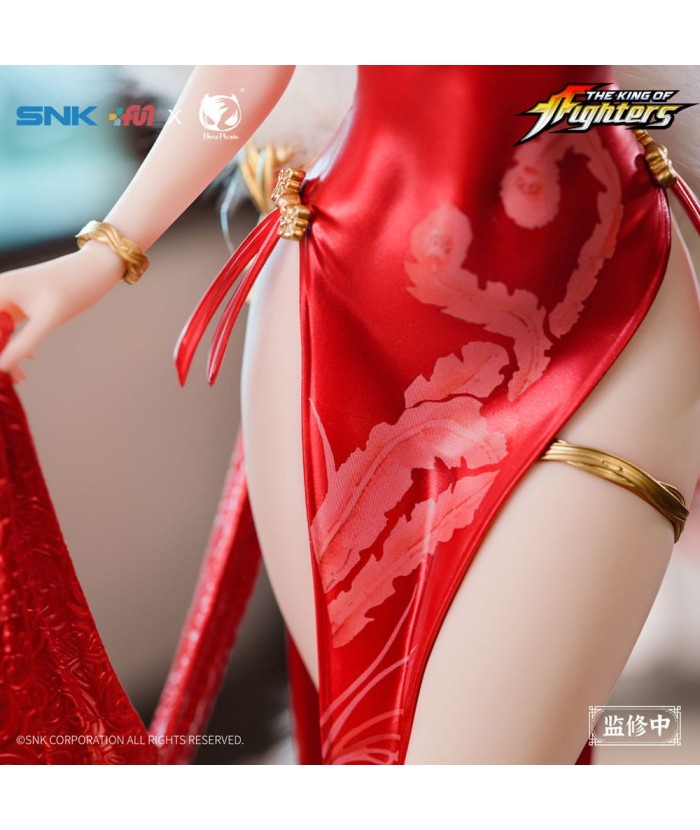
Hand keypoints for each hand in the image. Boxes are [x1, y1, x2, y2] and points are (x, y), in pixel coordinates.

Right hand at [0, 242, 125, 382]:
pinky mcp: (21, 307)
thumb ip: (23, 344)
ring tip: (20, 378)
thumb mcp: (48, 319)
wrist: (94, 269)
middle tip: (11, 379)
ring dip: (5, 354)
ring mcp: (9, 300)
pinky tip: (29, 362)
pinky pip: (9, 329)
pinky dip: (16, 346)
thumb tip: (1, 368)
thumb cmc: (73, 287)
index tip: (0, 371)